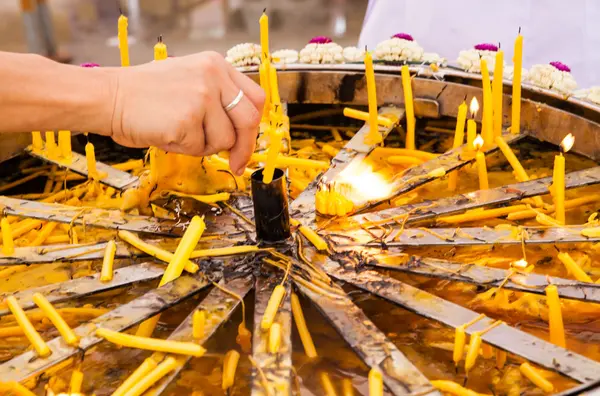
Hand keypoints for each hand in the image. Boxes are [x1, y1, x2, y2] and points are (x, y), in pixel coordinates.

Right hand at [109, 52, 263, 175]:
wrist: (109, 97)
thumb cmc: (145, 94)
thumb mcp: (190, 79)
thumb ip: (218, 98)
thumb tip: (242, 133)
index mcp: (216, 65)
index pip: (255, 98)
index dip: (254, 126)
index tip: (247, 142)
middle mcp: (213, 77)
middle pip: (248, 120)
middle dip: (244, 148)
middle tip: (236, 164)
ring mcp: (201, 98)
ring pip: (224, 140)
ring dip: (203, 146)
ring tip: (178, 132)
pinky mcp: (187, 120)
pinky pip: (199, 148)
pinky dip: (184, 149)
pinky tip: (166, 133)